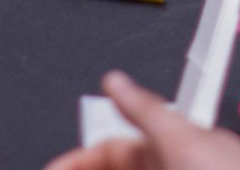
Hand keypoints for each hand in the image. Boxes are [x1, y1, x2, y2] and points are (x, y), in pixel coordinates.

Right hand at [45, 72, 239, 169]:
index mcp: (177, 146)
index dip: (81, 156)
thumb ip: (147, 110)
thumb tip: (114, 78)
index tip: (53, 165)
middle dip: (88, 166)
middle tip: (55, 169)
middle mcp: (176, 167)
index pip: (115, 147)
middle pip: (120, 167)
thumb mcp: (186, 139)